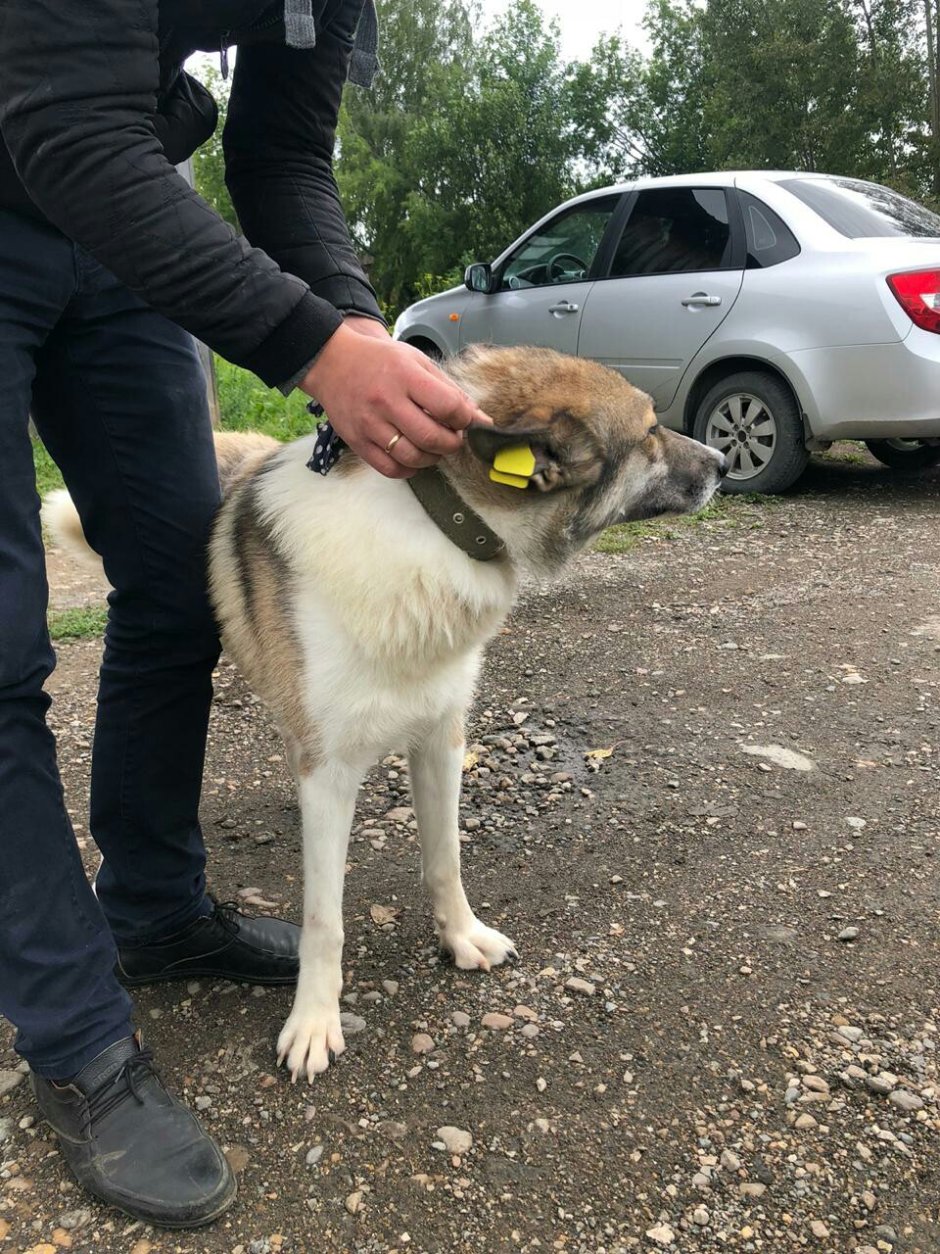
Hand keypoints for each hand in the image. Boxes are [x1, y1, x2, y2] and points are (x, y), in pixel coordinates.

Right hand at [300, 322, 490, 477]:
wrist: (331, 362)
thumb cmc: (380, 361)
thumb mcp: (417, 361)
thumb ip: (449, 389)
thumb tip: (480, 418)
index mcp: (405, 376)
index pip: (448, 406)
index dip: (465, 419)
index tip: (465, 420)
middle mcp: (386, 401)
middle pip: (431, 437)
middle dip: (452, 444)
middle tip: (453, 438)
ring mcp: (369, 424)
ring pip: (412, 457)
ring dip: (432, 458)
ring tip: (434, 447)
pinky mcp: (357, 442)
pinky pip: (390, 468)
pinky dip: (408, 469)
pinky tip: (412, 456)